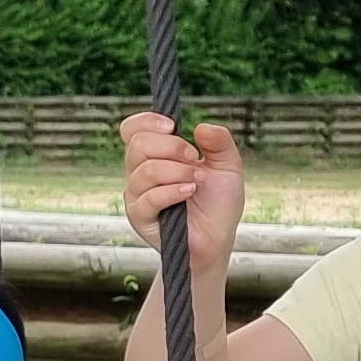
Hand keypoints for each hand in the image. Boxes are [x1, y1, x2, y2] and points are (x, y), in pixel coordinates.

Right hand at [119, 112, 245, 274]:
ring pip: (144, 170)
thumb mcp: (228, 166)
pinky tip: (189, 191)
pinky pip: (148, 198)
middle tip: (194, 158)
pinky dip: (172, 191)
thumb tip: (202, 127)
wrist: (218, 239)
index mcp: (154, 156)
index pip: (132, 130)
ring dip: (177, 171)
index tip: (172, 125)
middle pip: (138, 144)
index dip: (146, 122)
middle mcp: (139, 173)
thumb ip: (220, 142)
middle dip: (171, 146)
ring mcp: (137, 196)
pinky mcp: (140, 218)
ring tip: (197, 181)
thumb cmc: (218, 204)